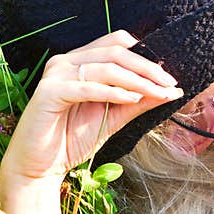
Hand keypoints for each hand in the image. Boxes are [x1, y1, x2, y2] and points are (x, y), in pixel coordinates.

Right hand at [0, 30, 183, 192]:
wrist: (39, 168)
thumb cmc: (71, 140)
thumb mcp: (114, 117)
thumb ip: (139, 102)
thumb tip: (174, 91)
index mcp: (79, 61)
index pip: (117, 44)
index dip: (145, 57)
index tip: (169, 76)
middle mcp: (66, 61)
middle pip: (115, 52)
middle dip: (147, 68)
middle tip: (169, 83)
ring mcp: (55, 74)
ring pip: (105, 67)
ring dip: (136, 80)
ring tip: (157, 92)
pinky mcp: (48, 92)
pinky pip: (87, 87)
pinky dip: (113, 92)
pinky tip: (132, 98)